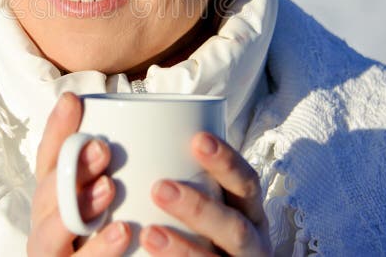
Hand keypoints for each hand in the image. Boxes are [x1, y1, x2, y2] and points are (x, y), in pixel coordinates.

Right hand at [27, 92, 131, 255]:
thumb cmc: (119, 241)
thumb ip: (114, 169)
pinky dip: (99, 250)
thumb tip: (135, 114)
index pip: (47, 161)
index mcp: (55, 201)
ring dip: (77, 209)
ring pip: (49, 236)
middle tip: (103, 148)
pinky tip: (124, 233)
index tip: (73, 100)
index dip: (55, 131)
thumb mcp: (115, 200)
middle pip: (46, 196)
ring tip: (110, 188)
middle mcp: (47, 228)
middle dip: (71, 170)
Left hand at [141, 132, 270, 255]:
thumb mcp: (211, 207)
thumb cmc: (206, 232)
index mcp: (248, 213)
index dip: (227, 162)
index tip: (199, 140)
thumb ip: (188, 183)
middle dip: (199, 208)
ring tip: (149, 234)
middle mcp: (252, 243)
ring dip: (182, 249)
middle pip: (235, 227)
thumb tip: (134, 144)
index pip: (246, 183)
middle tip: (160, 188)